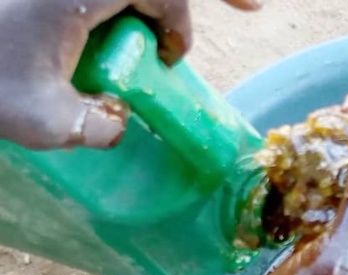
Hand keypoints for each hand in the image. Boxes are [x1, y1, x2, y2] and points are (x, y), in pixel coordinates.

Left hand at [0, 0, 259, 149]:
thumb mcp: (35, 120)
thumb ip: (89, 128)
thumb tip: (118, 124)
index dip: (177, 25)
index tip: (168, 60)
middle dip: (194, 1)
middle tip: (251, 8)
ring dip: (161, 5)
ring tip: (189, 30)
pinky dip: (143, 3)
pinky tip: (138, 20)